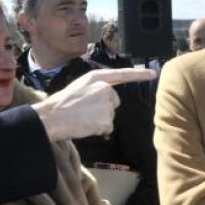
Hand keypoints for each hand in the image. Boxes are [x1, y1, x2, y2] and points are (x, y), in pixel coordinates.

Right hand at [31, 68, 155, 140]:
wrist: (52, 117)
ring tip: (82, 118)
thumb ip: (95, 88)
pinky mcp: (106, 119)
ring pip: (110, 116)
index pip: (122, 75)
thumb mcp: (79, 86)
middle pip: (114, 102)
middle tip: (83, 111)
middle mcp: (105, 89)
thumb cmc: (61, 103)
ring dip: (99, 120)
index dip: (138, 75)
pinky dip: (98, 129)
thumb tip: (106, 99)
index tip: (152, 74)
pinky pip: (107, 127)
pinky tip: (85, 125)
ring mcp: (107, 104)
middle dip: (103, 109)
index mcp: (96, 78)